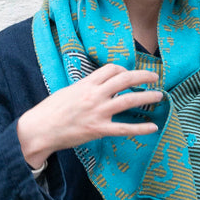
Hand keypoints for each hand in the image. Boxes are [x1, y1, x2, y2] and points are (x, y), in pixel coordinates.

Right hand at [17, 65, 161, 168]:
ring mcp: (98, 112)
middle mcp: (94, 95)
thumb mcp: (68, 91)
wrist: (39, 129)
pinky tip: (153, 128)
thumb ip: (85, 88)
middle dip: (143, 76)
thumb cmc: (50, 111)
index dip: (124, 69)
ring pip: (129, 101)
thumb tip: (97, 87)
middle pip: (125, 79)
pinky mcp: (98, 129)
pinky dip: (141, 128)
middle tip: (155, 77)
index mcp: (86, 83)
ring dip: (147, 97)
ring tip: (159, 96)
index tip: (129, 75)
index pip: (111, 69)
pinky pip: (125, 128)